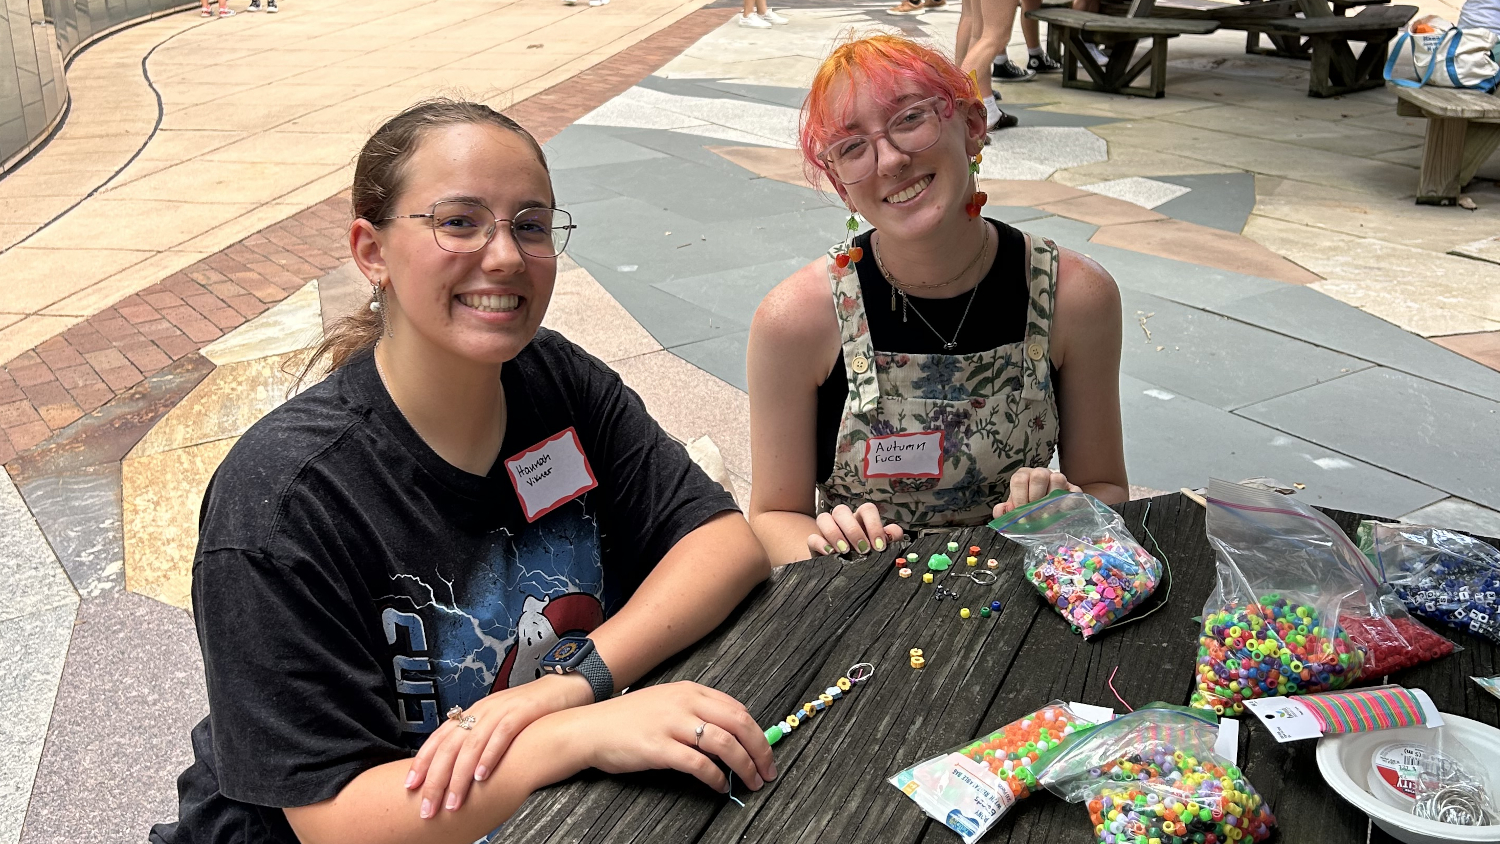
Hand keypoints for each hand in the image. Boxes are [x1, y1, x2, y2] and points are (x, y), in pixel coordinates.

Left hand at [409, 673, 589, 817]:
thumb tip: (459, 769)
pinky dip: (489, 757)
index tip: (409, 787)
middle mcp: (482, 710)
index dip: (422, 762)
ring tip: (453, 802)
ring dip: (460, 777)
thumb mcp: (498, 721)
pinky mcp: (523, 712)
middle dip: (436, 779)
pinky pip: (501, 735)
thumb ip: (479, 739)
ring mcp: (501, 710)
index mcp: (473, 712)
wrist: (564, 687)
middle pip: (450, 746)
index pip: (439, 738)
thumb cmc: (531, 711)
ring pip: (471, 744)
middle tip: (428, 806)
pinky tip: (482, 777)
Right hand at [580, 681, 776, 793]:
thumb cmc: (626, 719)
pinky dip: (717, 778)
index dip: (759, 732)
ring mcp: (672, 724)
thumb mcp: (666, 702)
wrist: (589, 728)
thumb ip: (696, 710)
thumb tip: (729, 731)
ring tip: (751, 781)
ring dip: (745, 765)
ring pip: (725, 743)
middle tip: (768, 769)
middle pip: (739, 723)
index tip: (766, 750)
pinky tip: (720, 787)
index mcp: (690, 690)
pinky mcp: (659, 748)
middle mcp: (684, 703)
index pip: (738, 708)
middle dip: (761, 749)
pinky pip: (699, 765)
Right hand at [809, 502, 903, 557]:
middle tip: (863, 550)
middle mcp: (843, 521)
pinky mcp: (815, 544)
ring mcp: (826, 530)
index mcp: (861, 519)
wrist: (846, 572)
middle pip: (841, 510)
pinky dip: (821, 544)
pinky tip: (831, 554)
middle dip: (853, 530)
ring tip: (845, 552)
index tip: (880, 546)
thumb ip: (891, 539)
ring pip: (824, 517)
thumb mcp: (881, 549)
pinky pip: (812, 537)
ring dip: (834, 533)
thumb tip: (893, 533)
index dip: (874, 525)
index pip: (866, 509)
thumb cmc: (866, 556)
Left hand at [992, 468, 1080, 518]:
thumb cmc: (1027, 509)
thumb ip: (1002, 512)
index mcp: (1023, 476)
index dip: (1019, 498)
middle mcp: (1041, 473)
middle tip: (1034, 513)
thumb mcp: (1013, 510)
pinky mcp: (1073, 489)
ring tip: (1047, 512)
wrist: (1046, 513)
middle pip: (1039, 475)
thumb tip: (1001, 510)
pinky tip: (1060, 513)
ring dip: (1052, 498)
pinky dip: (1068, 503)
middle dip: (1035, 497)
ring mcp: (1058, 479)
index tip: (1020, 512)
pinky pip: (1074, 491)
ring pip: (1058, 478)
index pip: (1019, 480)